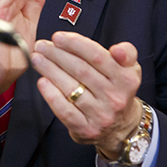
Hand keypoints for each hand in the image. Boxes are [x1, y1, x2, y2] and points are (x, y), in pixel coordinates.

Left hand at [32, 33, 142, 163]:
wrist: (121, 126)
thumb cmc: (116, 88)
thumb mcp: (129, 69)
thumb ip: (126, 52)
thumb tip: (117, 50)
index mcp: (126, 79)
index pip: (98, 57)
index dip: (75, 45)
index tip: (57, 37)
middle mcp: (115, 98)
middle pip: (81, 71)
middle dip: (57, 55)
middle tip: (41, 45)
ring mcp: (101, 115)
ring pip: (71, 88)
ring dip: (50, 70)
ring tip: (37, 58)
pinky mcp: (86, 129)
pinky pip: (65, 111)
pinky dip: (51, 95)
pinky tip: (42, 82)